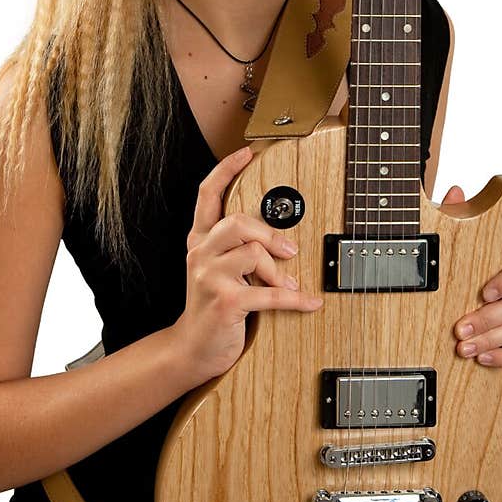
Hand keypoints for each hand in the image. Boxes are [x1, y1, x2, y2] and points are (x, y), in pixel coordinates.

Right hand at [170, 146, 323, 386]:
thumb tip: (282, 238)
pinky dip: (295, 299)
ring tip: (288, 284)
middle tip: (288, 250)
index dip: (226, 170)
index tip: (246, 153)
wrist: (193, 348)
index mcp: (199, 242)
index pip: (207, 195)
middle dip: (270, 235)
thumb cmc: (212, 308)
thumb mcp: (218, 270)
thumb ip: (238, 248)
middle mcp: (200, 254)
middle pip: (238, 221)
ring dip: (279, 271)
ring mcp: (209, 278)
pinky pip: (269, 293)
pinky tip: (309, 301)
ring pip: (253, 253)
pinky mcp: (224, 302)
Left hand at [441, 184, 501, 366]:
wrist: (461, 295)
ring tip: (463, 347)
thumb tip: (455, 191)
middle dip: (488, 319)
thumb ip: (455, 216)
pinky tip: (482, 358)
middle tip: (459, 328)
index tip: (485, 292)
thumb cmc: (460, 263)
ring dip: (490, 340)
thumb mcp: (451, 237)